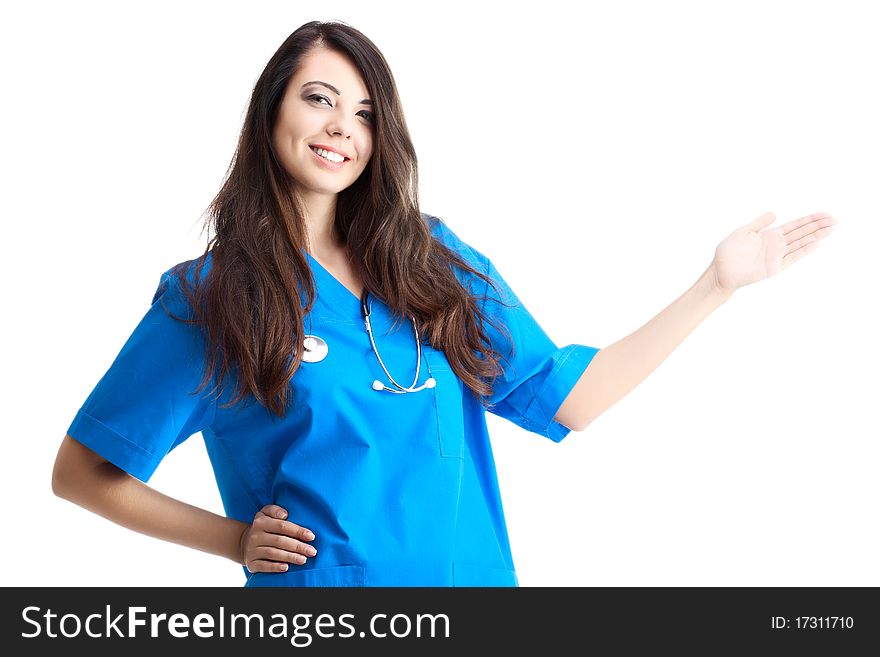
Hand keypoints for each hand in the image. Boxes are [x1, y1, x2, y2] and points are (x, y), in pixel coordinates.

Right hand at [238, 504, 316, 572]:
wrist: (244, 542)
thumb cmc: (263, 527)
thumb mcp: (265, 513)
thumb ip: (275, 510)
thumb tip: (285, 515)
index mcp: (261, 522)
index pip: (282, 526)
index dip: (298, 531)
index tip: (311, 537)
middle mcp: (256, 536)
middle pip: (280, 541)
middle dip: (298, 546)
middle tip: (312, 551)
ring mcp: (252, 550)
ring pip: (273, 553)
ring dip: (290, 557)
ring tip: (303, 560)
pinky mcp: (251, 563)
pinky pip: (263, 566)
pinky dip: (275, 567)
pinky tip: (286, 567)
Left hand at [710, 211, 837, 295]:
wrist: (720, 270)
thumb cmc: (728, 252)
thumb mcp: (744, 231)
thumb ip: (759, 223)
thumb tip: (775, 213)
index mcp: (770, 235)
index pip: (795, 225)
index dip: (810, 220)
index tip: (825, 214)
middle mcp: (776, 245)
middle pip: (802, 233)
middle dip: (818, 226)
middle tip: (835, 220)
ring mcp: (777, 256)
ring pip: (801, 243)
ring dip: (816, 237)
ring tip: (831, 230)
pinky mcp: (774, 267)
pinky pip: (792, 258)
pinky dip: (803, 251)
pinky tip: (816, 244)